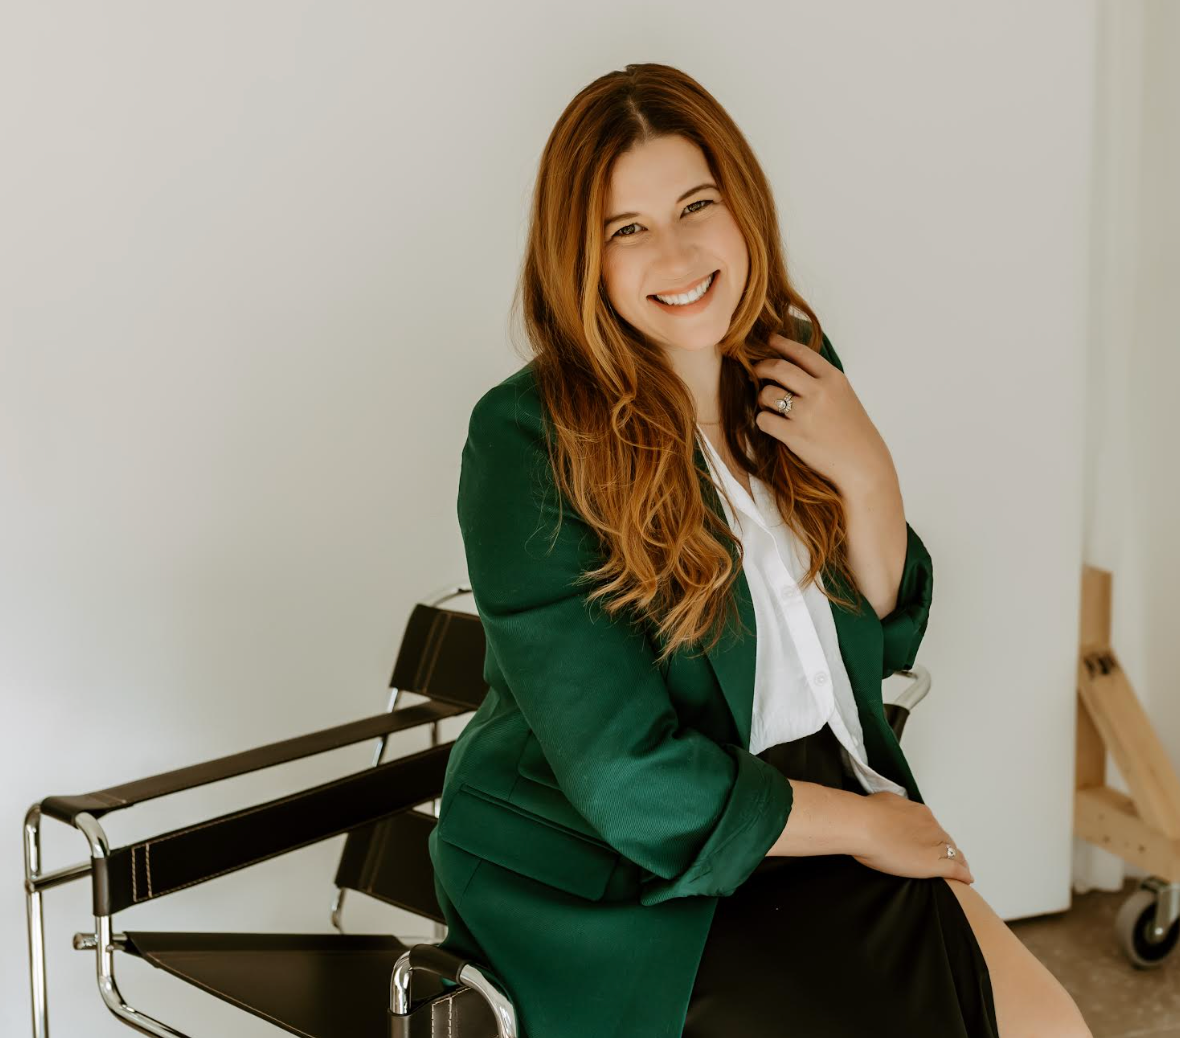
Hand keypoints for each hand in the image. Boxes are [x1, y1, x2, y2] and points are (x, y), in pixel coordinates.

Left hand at [751, 333, 893, 493]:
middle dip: (762, 367)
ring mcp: (805, 413)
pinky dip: (763, 421)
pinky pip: (763, 420)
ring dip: (763, 398)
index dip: (781, 343)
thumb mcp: (844, 395)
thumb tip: (789, 367)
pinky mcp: (794, 435)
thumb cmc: (853, 431)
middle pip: (778, 368)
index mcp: (833, 379)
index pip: (800, 352)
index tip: (769, 340)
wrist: (863, 463)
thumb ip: (821, 380)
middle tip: (757, 371)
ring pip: (767, 393)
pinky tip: (772, 424)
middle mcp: (819, 392)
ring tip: (771, 406)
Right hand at [851, 790, 975, 883]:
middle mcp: (930, 826)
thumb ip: (889, 808)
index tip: (928, 842)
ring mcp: (934, 844)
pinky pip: (955, 869)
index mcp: (919, 812)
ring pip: (954, 854)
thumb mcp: (880, 801)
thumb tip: (887, 811)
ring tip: (961, 870)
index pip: (932, 826)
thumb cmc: (866, 814)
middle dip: (947, 849)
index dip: (932, 836)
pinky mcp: (934, 863)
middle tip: (946, 858)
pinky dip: (963, 874)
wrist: (863, 825)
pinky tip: (967, 879)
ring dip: (958, 861)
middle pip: (945, 840)